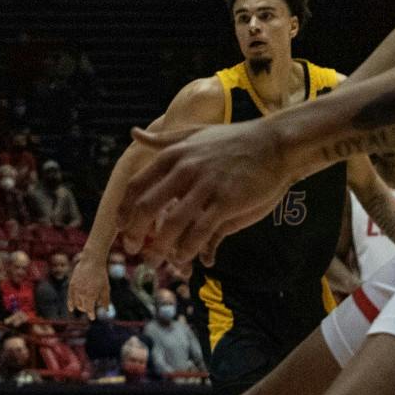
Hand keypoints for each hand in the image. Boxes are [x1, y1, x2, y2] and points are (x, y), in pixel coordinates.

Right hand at [66, 254, 109, 315]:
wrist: (92, 261)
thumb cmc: (101, 275)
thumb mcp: (106, 288)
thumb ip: (105, 300)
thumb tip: (106, 311)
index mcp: (91, 295)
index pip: (89, 309)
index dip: (91, 314)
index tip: (92, 317)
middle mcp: (82, 293)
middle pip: (83, 307)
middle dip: (87, 309)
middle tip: (91, 308)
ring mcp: (76, 289)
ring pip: (76, 303)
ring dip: (80, 306)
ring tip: (84, 306)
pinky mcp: (72, 284)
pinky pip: (70, 297)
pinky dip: (70, 303)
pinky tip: (71, 308)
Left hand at [120, 121, 293, 265]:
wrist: (274, 144)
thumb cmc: (234, 140)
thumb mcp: (194, 133)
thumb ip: (163, 139)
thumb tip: (133, 134)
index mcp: (174, 154)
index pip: (137, 184)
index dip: (124, 209)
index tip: (120, 226)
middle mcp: (185, 169)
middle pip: (147, 206)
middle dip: (134, 232)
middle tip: (132, 248)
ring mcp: (206, 185)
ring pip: (172, 223)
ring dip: (159, 247)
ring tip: (154, 261)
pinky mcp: (227, 201)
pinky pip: (201, 230)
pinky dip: (189, 248)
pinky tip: (184, 258)